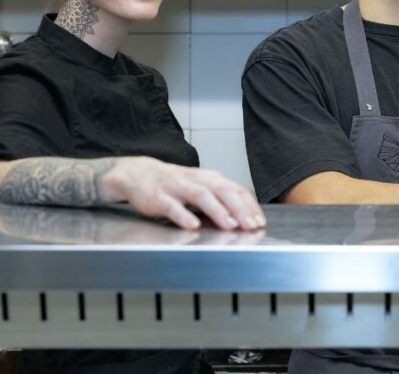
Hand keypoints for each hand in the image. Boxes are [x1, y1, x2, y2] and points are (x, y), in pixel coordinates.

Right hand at [100, 157, 265, 230]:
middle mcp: (197, 180)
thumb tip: (245, 217)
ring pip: (201, 196)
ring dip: (217, 210)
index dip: (249, 206)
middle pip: (223, 191)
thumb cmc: (176, 185)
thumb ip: (220, 200)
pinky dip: (183, 215)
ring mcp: (177, 188)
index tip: (260, 221)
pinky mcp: (158, 197)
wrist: (138, 173)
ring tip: (230, 225)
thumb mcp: (201, 187)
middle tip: (251, 225)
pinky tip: (192, 225)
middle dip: (239, 209)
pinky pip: (172, 206)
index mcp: (210, 178)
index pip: (235, 190)